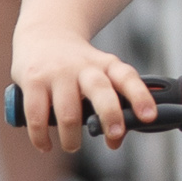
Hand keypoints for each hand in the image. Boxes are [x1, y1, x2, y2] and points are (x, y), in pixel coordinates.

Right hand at [11, 34, 153, 149]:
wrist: (44, 34)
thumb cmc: (77, 66)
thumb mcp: (99, 76)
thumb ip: (111, 106)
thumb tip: (115, 142)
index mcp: (106, 65)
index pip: (127, 78)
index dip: (140, 97)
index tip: (148, 116)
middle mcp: (83, 67)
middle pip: (100, 90)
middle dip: (110, 115)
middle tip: (114, 134)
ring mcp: (57, 73)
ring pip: (68, 113)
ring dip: (72, 138)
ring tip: (72, 146)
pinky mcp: (33, 80)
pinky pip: (36, 117)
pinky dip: (41, 137)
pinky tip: (45, 144)